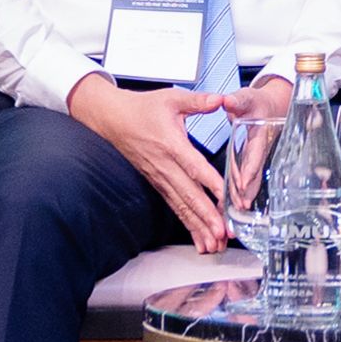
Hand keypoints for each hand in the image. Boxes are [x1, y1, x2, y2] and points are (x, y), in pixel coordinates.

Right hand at [71, 70, 234, 247]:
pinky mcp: (157, 184)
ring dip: (198, 226)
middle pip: (189, 195)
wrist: (113, 119)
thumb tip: (221, 99)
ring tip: (214, 243)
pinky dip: (187, 223)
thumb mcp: (171, 98)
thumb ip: (197, 101)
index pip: (195, 168)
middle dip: (207, 217)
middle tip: (224, 232)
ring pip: (181, 206)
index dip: (212, 184)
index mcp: (171, 144)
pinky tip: (199, 237)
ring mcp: (160, 178)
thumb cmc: (142, 108)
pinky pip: (174, 206)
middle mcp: (165, 166)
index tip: (227, 199)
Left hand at [221, 70, 300, 207]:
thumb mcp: (247, 98)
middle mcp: (259, 151)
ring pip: (250, 182)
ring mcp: (255, 160)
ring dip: (244, 198)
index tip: (243, 183)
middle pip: (254, 175)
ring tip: (235, 214)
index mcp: (260, 136)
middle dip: (247, 192)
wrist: (270, 107)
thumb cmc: (257, 103)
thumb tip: (227, 101)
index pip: (255, 155)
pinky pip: (245, 182)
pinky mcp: (250, 165)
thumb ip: (237, 100)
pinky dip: (239, 195)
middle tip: (240, 208)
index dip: (249, 169)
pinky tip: (229, 208)